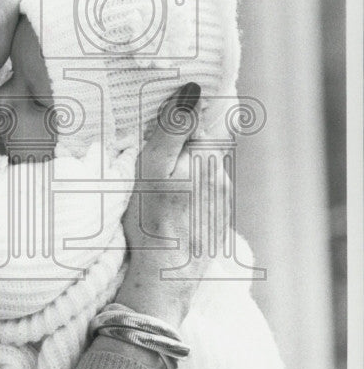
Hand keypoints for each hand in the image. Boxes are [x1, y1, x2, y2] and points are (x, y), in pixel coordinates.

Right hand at [118, 84, 231, 325]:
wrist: (164, 278)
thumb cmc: (152, 221)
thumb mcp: (152, 167)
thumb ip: (172, 127)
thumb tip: (192, 89)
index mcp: (208, 159)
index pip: (197, 123)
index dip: (174, 125)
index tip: (154, 133)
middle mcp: (221, 177)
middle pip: (198, 148)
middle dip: (176, 151)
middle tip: (147, 167)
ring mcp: (222, 203)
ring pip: (198, 174)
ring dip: (180, 175)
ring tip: (154, 193)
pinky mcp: (216, 223)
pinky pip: (200, 197)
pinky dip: (185, 197)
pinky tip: (166, 211)